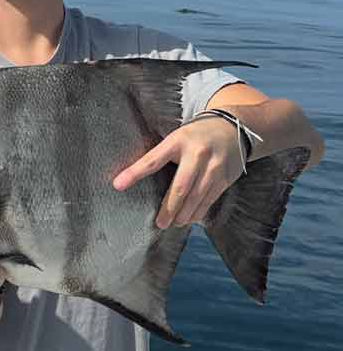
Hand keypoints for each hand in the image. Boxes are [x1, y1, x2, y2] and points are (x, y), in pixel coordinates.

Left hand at [113, 116, 244, 228]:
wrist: (232, 128)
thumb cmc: (195, 136)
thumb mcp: (176, 138)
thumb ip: (160, 154)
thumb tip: (133, 176)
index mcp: (177, 141)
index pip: (152, 160)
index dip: (134, 173)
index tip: (117, 185)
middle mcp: (197, 154)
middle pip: (180, 186)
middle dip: (169, 207)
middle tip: (159, 223)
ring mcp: (213, 166)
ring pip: (197, 196)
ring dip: (184, 213)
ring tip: (174, 223)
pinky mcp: (225, 177)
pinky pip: (210, 199)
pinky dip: (199, 211)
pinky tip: (190, 218)